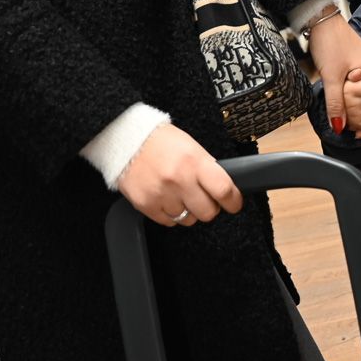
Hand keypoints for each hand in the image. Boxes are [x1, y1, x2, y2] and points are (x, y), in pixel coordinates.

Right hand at [117, 124, 241, 226]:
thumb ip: (206, 168)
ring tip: (179, 193)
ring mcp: (162, 194)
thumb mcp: (190, 146)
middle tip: (203, 197)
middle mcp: (179, 180)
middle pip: (208, 212)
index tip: (234, 203)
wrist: (125, 139)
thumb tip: (222, 189)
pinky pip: (169, 222)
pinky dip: (170, 213)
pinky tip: (166, 197)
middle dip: (209, 207)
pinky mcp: (146, 205)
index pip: (224, 190)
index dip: (234, 201)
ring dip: (188, 210)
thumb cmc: (159, 141)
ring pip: (188, 220)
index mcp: (193, 162)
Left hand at [309, 11, 360, 135]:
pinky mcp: (356, 60)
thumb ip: (336, 103)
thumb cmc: (330, 43)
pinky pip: (359, 83)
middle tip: (346, 121)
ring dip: (356, 102)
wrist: (320, 19)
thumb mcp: (331, 77)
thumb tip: (339, 127)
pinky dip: (352, 93)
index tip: (354, 127)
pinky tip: (341, 97)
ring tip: (343, 111)